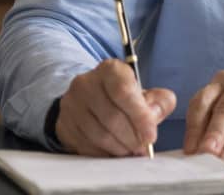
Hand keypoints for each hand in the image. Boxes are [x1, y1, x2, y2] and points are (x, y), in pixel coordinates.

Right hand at [56, 59, 176, 156]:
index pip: (123, 92)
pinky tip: (115, 152)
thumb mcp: (145, 92)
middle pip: (112, 117)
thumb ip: (159, 102)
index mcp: (110, 70)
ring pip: (99, 135)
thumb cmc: (122, 97)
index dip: (140, 117)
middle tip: (142, 147)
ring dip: (120, 148)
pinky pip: (86, 146)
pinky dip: (105, 153)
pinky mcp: (65, 125)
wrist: (91, 99)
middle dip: (132, 137)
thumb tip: (156, 114)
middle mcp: (86, 83)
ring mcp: (72, 105)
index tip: (151, 135)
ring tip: (131, 151)